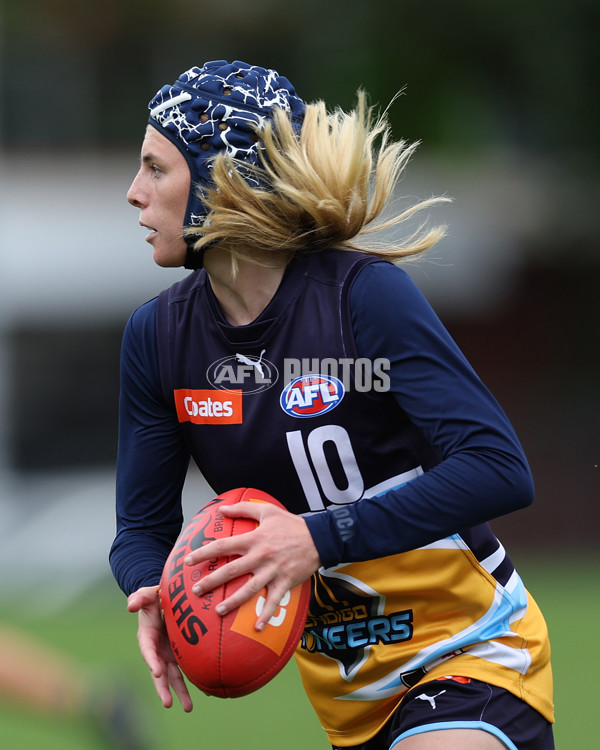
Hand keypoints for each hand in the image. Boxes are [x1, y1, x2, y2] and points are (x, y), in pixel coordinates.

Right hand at [127, 586, 192, 711]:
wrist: (164, 601)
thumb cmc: (153, 598)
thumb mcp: (145, 595)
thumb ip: (139, 598)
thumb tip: (130, 606)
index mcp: (147, 638)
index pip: (148, 651)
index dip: (152, 661)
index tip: (156, 672)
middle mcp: (157, 651)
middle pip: (160, 673)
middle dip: (163, 688)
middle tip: (168, 703)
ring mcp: (169, 654)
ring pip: (175, 676)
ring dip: (181, 692)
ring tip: (188, 709)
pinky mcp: (180, 654)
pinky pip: (187, 669)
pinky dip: (196, 680)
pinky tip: (207, 692)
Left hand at [184, 501, 320, 629]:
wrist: (319, 537)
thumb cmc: (291, 524)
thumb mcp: (267, 510)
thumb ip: (243, 508)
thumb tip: (221, 508)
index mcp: (254, 539)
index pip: (223, 546)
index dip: (204, 553)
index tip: (188, 560)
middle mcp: (260, 557)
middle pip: (231, 571)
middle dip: (211, 581)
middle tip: (196, 590)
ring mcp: (273, 571)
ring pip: (249, 589)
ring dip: (232, 602)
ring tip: (217, 611)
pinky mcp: (285, 582)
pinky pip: (273, 601)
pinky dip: (265, 615)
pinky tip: (256, 627)